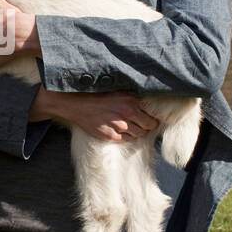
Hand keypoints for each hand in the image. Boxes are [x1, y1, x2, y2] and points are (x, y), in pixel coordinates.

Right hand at [29, 87, 158, 142]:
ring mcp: (118, 127)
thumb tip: (148, 106)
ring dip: (137, 132)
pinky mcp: (110, 136)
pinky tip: (121, 130)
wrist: (77, 104)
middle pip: (147, 127)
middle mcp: (127, 114)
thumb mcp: (118, 92)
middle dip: (147, 126)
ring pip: (137, 135)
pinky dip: (126, 136)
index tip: (153, 119)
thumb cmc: (97, 95)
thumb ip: (133, 99)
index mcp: (131, 101)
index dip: (154, 118)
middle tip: (144, 124)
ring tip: (130, 126)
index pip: (152, 116)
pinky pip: (125, 139)